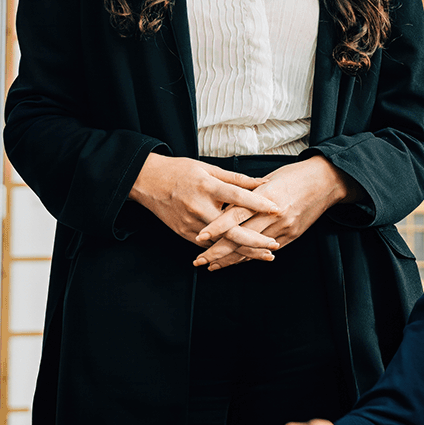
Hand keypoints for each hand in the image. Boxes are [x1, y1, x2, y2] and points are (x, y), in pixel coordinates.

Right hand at [129, 152, 279, 251]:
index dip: (258, 203)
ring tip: (265, 255)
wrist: (147, 182)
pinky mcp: (184, 234)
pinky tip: (242, 256)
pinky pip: (209, 246)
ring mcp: (190, 223)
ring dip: (244, 251)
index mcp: (206, 187)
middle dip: (255, 240)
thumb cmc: (180, 171)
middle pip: (231, 229)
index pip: (237, 197)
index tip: (276, 209)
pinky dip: (226, 251)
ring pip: (221, 242)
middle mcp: (199, 207)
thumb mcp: (208, 168)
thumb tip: (263, 183)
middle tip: (274, 245)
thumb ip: (236, 179)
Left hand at [194, 156, 355, 270]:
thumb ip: (247, 193)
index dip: (217, 228)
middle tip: (199, 260)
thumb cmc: (295, 175)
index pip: (236, 215)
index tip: (200, 236)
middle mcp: (275, 215)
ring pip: (252, 248)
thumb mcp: (269, 179)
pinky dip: (249, 256)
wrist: (326, 182)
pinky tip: (234, 262)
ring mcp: (284, 228)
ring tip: (211, 265)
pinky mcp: (291, 236)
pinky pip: (266, 250)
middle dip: (218, 251)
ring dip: (230, 259)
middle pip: (241, 237)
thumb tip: (224, 204)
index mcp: (266, 196)